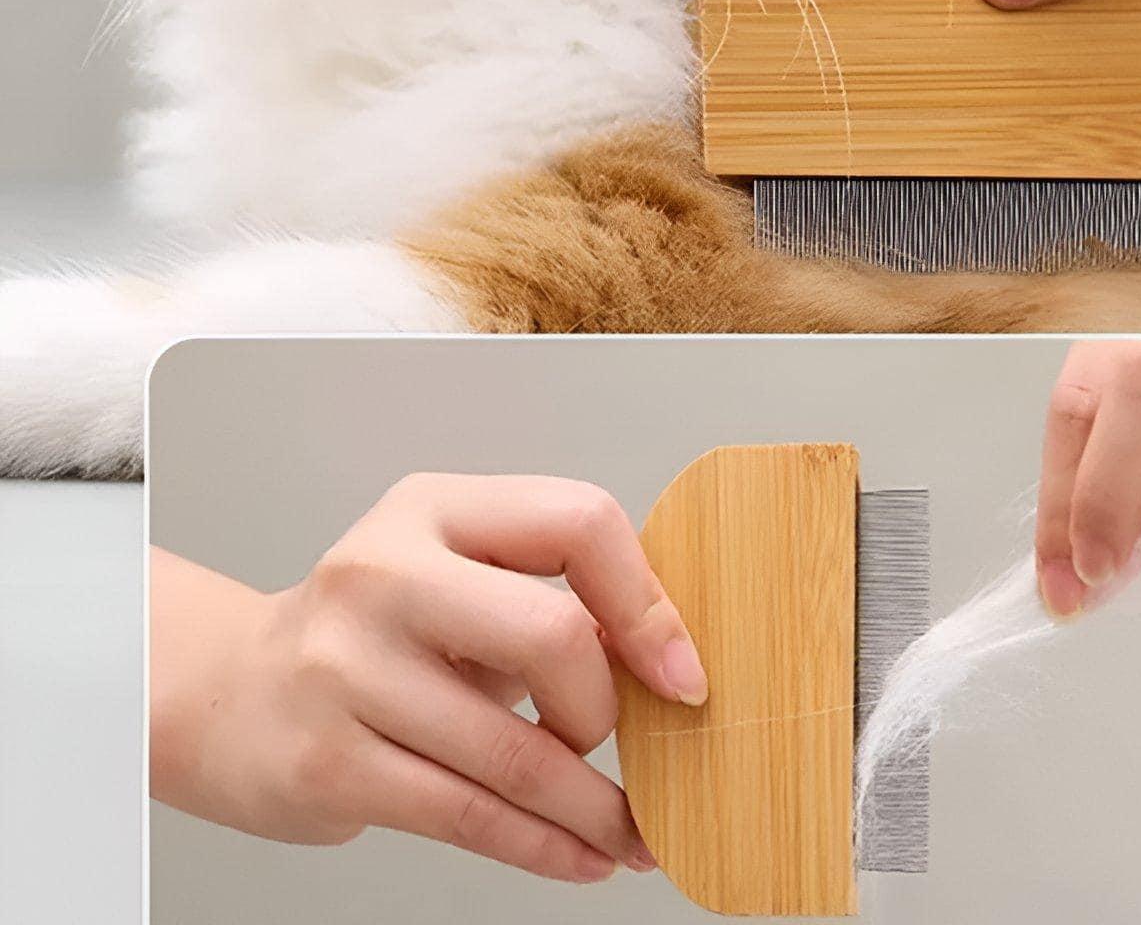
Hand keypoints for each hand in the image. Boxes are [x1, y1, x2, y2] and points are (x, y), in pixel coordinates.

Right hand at [151, 474, 708, 883]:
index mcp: (435, 507)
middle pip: (551, 635)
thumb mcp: (456, 572)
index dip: (648, 602)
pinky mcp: (329, 764)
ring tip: (633, 831)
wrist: (233, 693)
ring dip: (594, 806)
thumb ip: (549, 592)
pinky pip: (466, 815)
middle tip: (623, 742)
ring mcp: (347, 669)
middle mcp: (384, 573)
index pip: (577, 522)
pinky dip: (542, 845)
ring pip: (512, 752)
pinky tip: (581, 855)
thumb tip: (666, 662)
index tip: (683, 672)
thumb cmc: (377, 630)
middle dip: (607, 708)